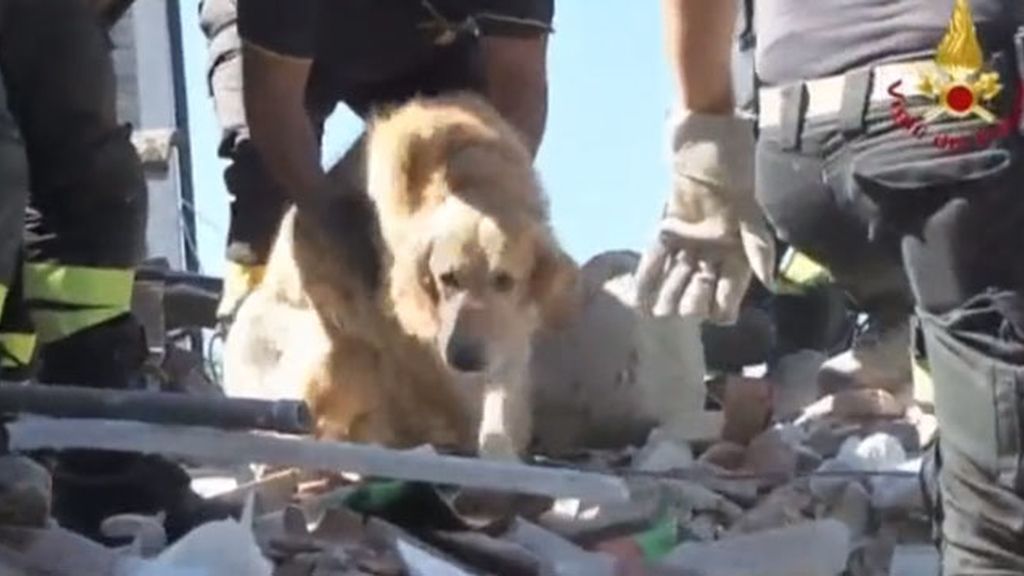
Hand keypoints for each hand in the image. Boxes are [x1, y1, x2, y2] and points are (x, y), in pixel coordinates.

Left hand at [635, 111, 774, 324]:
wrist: (705, 139)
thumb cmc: (735, 167)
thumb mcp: (751, 208)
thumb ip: (758, 245)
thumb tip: (769, 283)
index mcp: (739, 248)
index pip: (733, 286)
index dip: (726, 303)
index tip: (716, 317)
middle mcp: (714, 250)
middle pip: (702, 284)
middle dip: (692, 300)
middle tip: (680, 313)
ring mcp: (690, 241)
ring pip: (678, 275)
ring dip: (668, 293)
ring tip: (656, 314)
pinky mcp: (668, 229)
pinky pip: (657, 258)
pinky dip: (649, 276)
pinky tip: (640, 295)